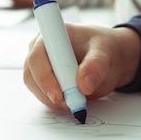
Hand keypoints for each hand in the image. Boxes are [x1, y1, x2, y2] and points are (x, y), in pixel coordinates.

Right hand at [24, 24, 140, 110]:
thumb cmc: (104, 48)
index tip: (58, 95)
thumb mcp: (105, 52)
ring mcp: (42, 66)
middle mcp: (42, 50)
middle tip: (71, 103)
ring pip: (35, 87)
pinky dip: (57, 103)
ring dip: (53, 100)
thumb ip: (96, 66)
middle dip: (49, 92)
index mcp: (53, 36)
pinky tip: (73, 101)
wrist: (109, 59)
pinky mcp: (46, 81)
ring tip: (77, 101)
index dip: (44, 76)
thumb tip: (84, 85)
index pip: (37, 56)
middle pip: (31, 74)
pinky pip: (44, 95)